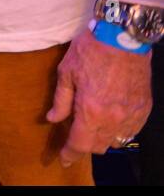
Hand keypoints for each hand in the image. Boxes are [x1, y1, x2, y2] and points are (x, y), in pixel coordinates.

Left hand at [46, 28, 152, 166]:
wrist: (122, 37)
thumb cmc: (90, 51)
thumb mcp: (66, 73)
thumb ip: (60, 101)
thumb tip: (52, 119)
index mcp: (91, 111)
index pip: (80, 144)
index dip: (70, 154)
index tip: (63, 158)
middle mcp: (113, 118)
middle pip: (98, 146)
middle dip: (84, 145)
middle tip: (75, 134)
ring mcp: (131, 114)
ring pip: (116, 141)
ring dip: (103, 139)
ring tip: (92, 126)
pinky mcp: (144, 108)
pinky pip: (131, 130)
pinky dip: (120, 131)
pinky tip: (111, 120)